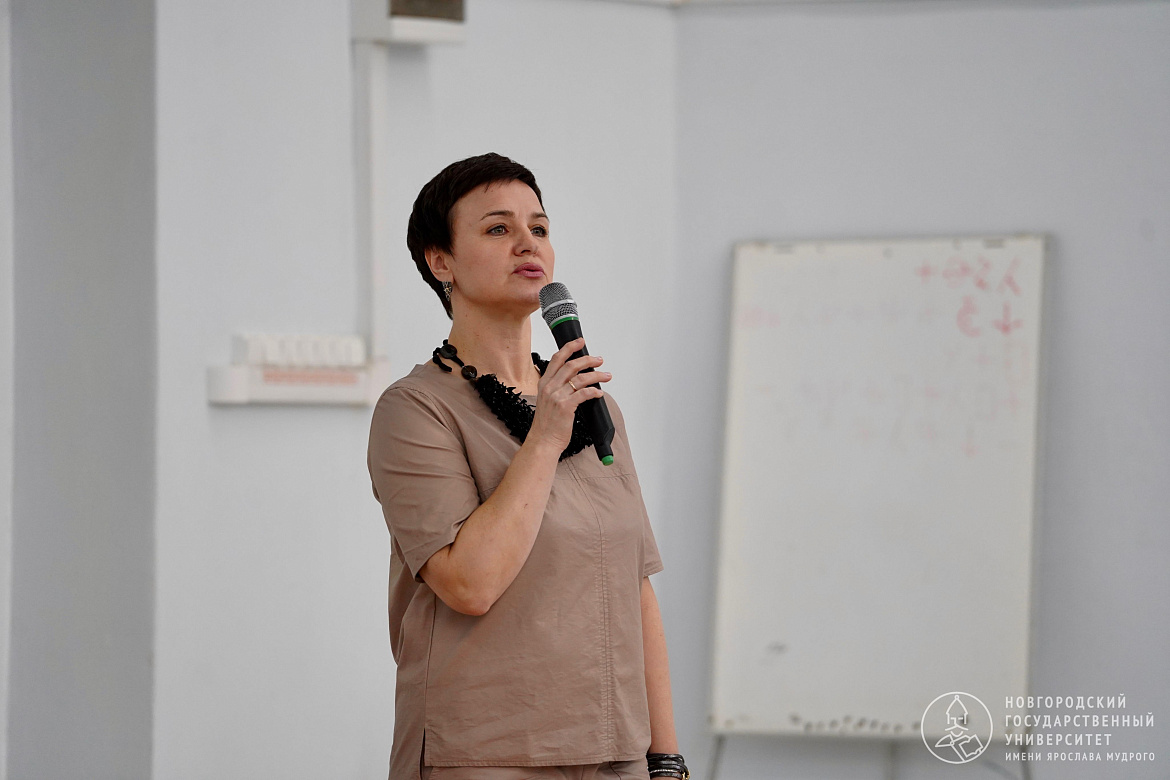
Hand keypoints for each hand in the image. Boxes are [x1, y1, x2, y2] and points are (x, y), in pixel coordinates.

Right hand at [527, 337, 610, 453]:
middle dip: (588, 360)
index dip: (570, 348)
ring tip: (606, 375)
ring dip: (596, 375)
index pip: (557, 359)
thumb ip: (558, 388)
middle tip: (599, 360)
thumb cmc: (547, 423)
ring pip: (580, 378)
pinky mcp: (565, 407)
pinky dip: (594, 391)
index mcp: (544, 383)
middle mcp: (549, 387)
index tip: (580, 342)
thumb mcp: (547, 400)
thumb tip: (577, 379)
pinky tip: (599, 393)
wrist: (543, 441)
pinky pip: (584, 394)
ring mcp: (557, 396)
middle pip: (571, 365)